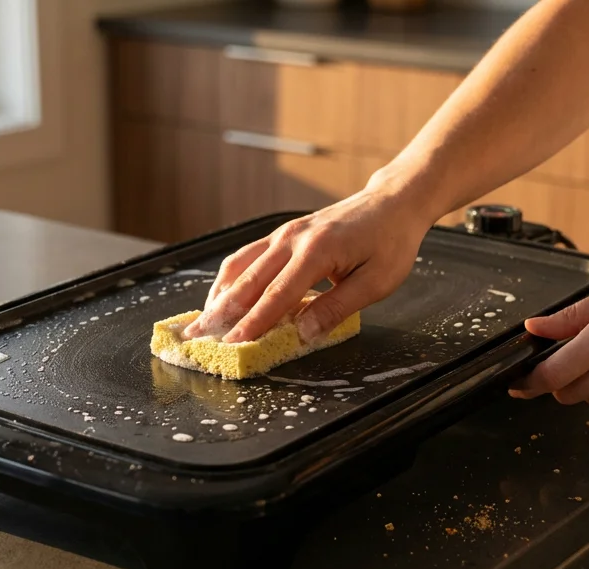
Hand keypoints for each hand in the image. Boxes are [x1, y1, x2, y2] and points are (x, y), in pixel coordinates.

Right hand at [182, 188, 432, 343]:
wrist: (391, 203)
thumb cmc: (390, 243)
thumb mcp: (376, 282)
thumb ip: (337, 308)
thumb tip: (302, 333)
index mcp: (317, 251)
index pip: (276, 295)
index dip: (253, 324)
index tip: (233, 346)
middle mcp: (292, 239)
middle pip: (248, 280)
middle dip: (220, 312)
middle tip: (197, 337)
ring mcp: (284, 234)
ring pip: (240, 265)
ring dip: (218, 295)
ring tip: (202, 322)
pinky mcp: (282, 235)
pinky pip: (247, 257)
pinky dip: (230, 279)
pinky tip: (221, 297)